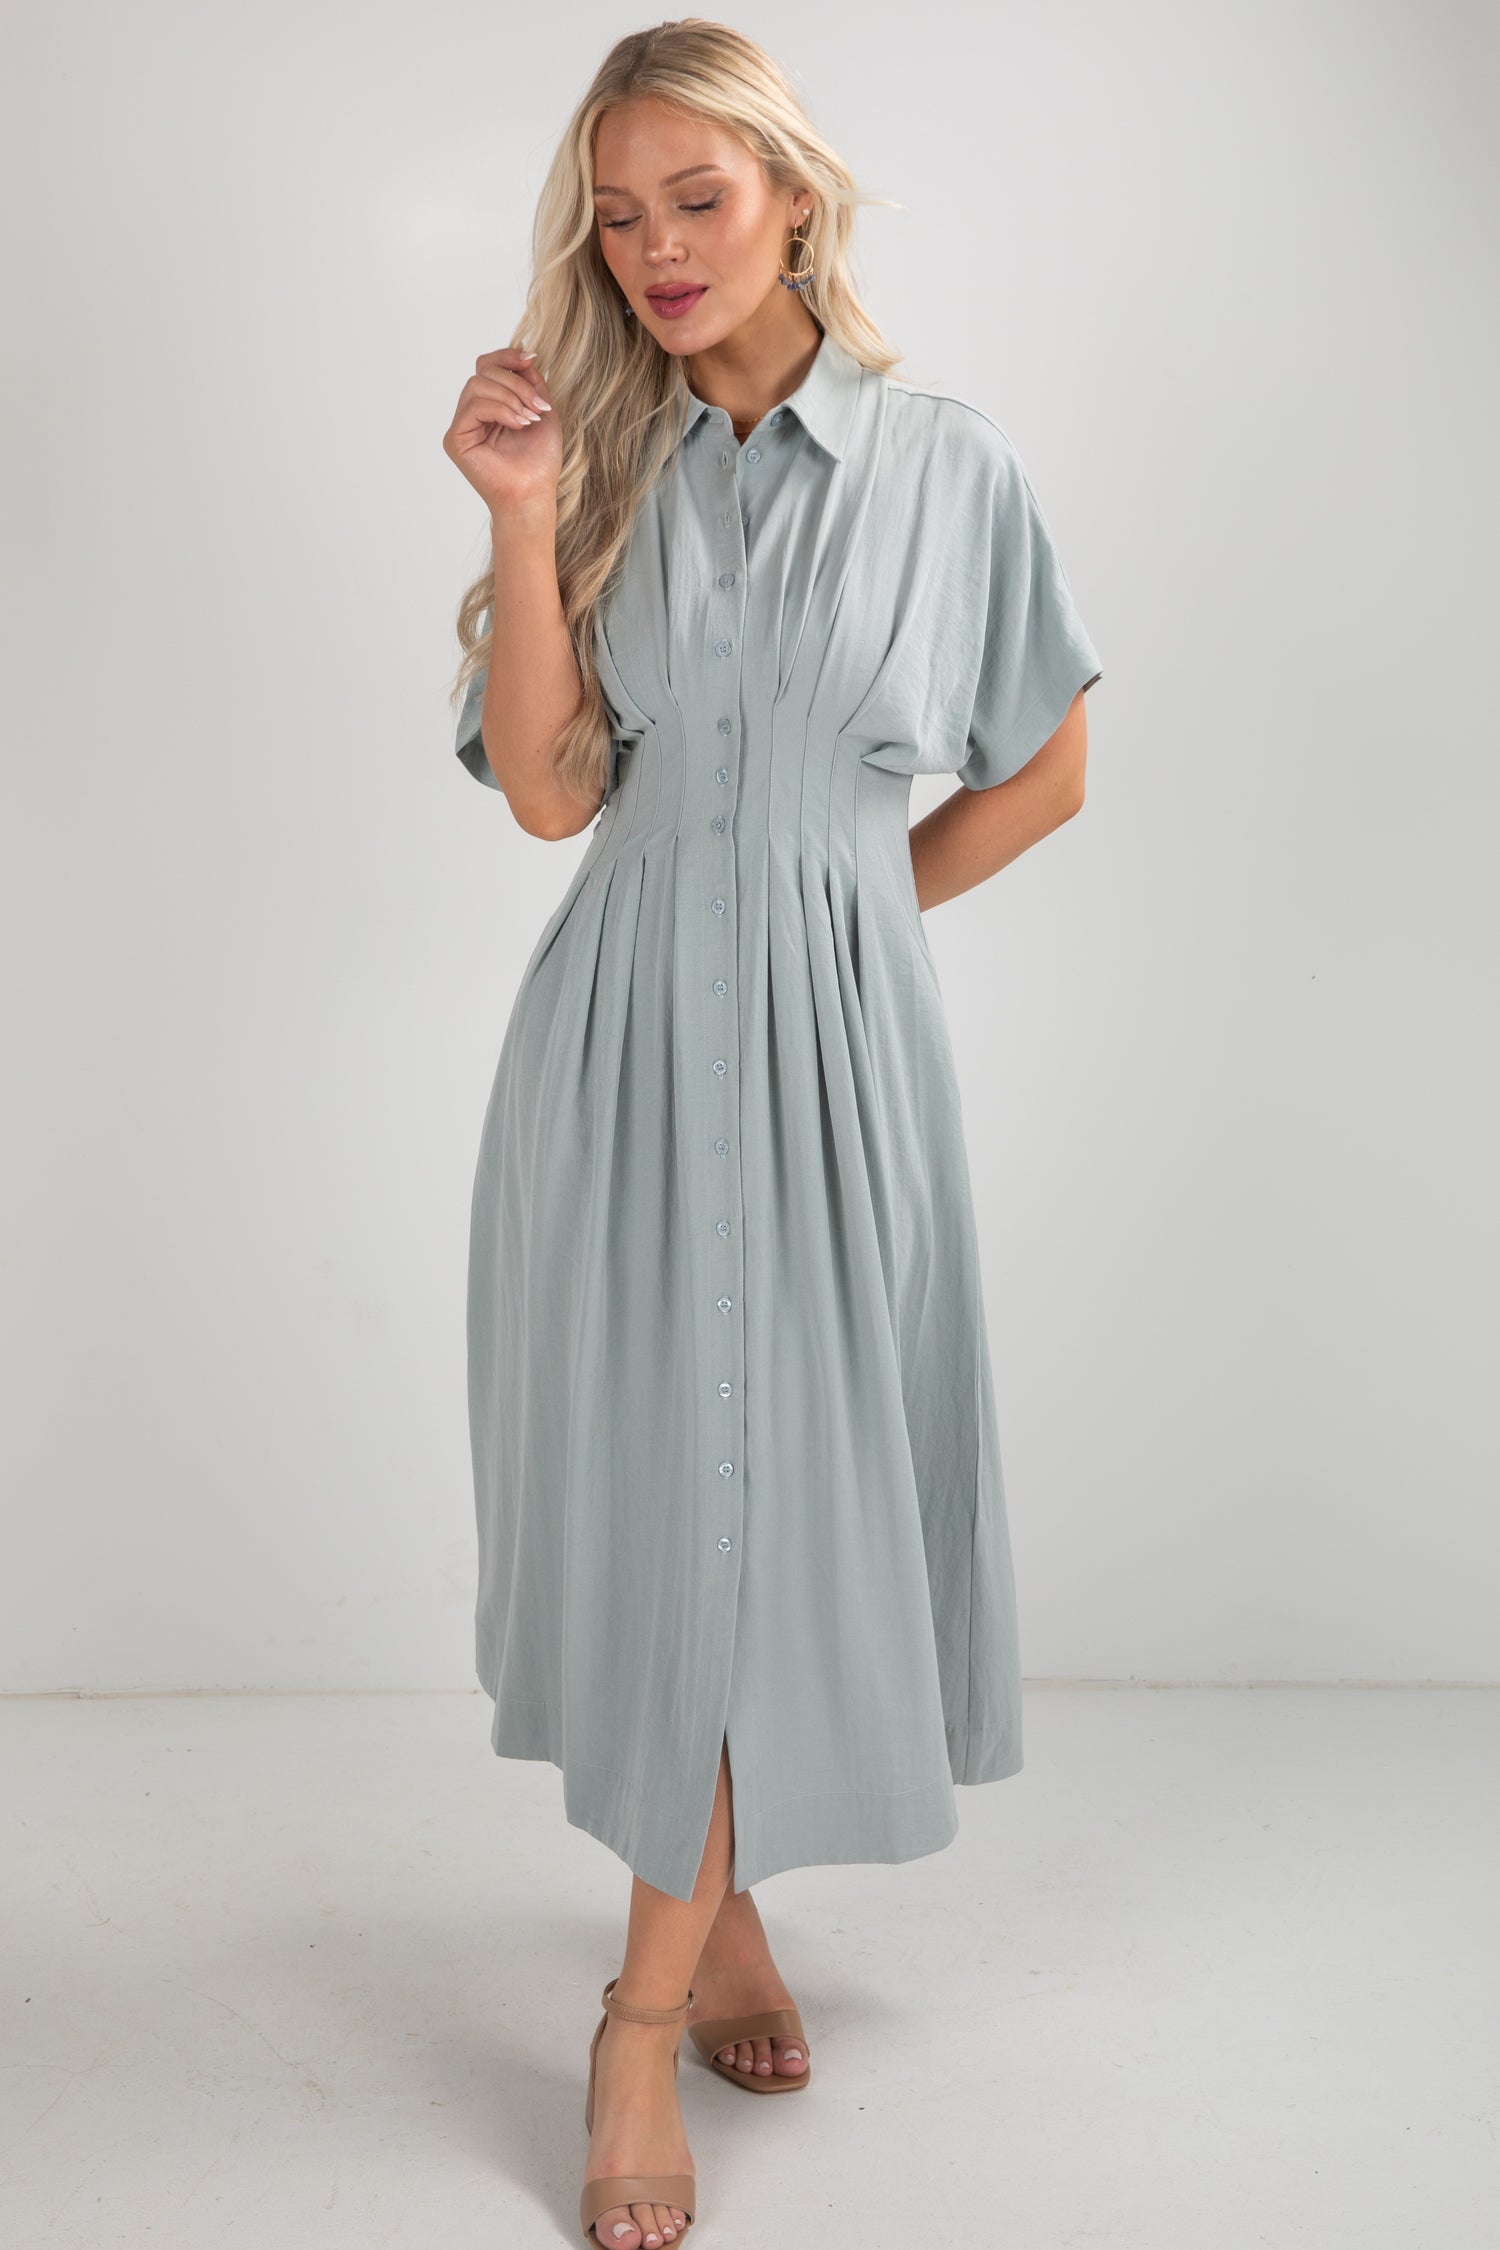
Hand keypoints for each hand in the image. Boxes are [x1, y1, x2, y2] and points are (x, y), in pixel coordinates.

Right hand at [443, 347, 560, 517]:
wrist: (535, 494)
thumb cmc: (539, 461)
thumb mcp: (541, 410)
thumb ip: (530, 381)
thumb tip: (524, 353)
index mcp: (490, 404)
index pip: (488, 366)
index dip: (508, 357)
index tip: (531, 359)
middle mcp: (472, 413)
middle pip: (484, 371)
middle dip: (516, 383)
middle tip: (537, 408)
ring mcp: (462, 426)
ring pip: (478, 384)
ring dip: (510, 397)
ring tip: (529, 419)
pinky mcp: (455, 439)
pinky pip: (474, 406)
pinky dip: (500, 410)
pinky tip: (518, 425)